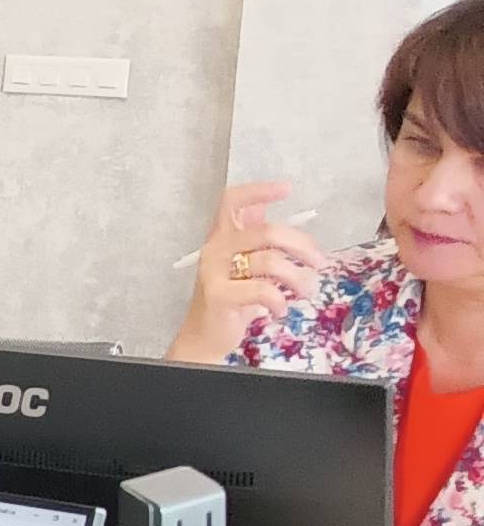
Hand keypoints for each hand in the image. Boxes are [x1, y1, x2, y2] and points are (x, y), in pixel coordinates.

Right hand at [171, 179, 328, 359]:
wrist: (206, 336)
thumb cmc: (232, 300)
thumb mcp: (249, 268)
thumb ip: (263, 246)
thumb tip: (290, 224)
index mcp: (223, 238)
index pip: (232, 202)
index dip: (258, 192)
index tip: (286, 189)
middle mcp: (215, 249)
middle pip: (265, 231)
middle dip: (301, 245)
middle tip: (319, 261)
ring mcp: (214, 271)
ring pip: (270, 261)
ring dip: (298, 278)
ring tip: (306, 291)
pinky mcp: (218, 294)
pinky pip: (262, 290)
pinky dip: (280, 301)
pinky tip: (281, 309)